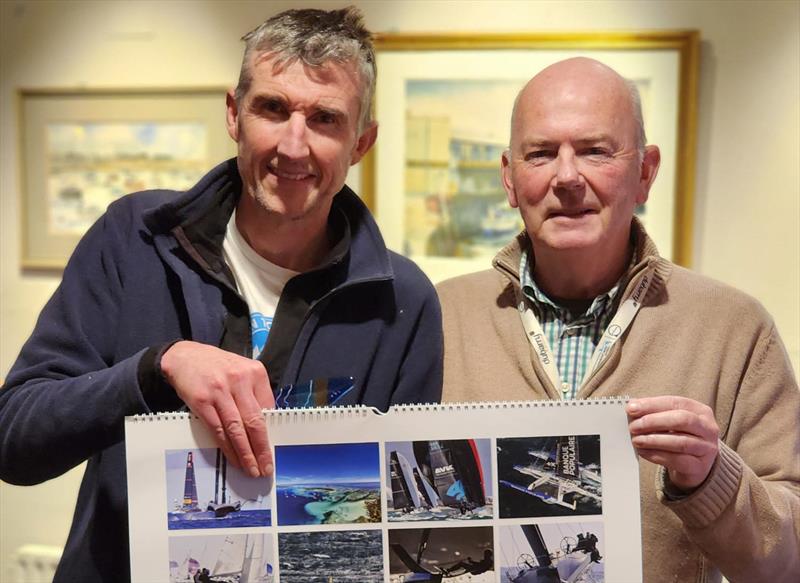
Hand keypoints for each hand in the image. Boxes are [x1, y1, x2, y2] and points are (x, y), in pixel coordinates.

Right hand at [160, 341, 274, 476]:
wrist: (185, 356)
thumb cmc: (217, 366)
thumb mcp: (242, 371)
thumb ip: (254, 393)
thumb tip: (265, 425)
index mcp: (255, 373)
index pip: (269, 408)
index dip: (273, 431)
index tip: (275, 448)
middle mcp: (239, 381)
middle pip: (255, 421)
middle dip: (262, 448)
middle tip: (266, 467)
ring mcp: (220, 391)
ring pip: (237, 429)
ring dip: (246, 453)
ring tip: (252, 468)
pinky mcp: (202, 402)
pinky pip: (218, 430)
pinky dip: (228, 448)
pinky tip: (234, 458)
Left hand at [626, 396, 718, 491]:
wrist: (694, 465)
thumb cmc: (679, 437)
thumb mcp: (670, 422)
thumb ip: (654, 413)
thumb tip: (632, 408)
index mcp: (700, 411)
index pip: (675, 402)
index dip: (652, 404)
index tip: (631, 408)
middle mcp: (708, 428)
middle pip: (682, 420)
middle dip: (654, 422)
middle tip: (633, 426)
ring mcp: (707, 449)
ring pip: (680, 442)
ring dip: (654, 440)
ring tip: (636, 440)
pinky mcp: (700, 467)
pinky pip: (678, 460)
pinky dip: (657, 455)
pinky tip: (644, 452)